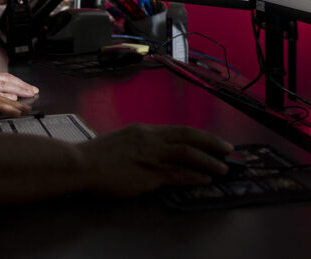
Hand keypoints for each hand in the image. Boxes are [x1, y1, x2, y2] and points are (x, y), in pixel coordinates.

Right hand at [77, 124, 232, 195]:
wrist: (81, 164)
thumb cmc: (96, 155)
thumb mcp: (123, 141)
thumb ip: (141, 145)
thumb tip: (155, 152)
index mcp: (145, 131)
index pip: (180, 130)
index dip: (201, 136)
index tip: (215, 141)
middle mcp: (152, 139)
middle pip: (190, 137)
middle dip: (212, 143)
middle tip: (229, 150)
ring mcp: (151, 157)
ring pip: (188, 155)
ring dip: (209, 162)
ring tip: (224, 169)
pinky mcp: (148, 175)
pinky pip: (178, 175)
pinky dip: (194, 176)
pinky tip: (205, 179)